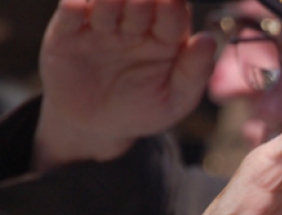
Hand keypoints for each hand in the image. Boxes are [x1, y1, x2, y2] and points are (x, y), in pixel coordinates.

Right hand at [34, 0, 215, 169]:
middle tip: (141, 2)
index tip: (171, 3)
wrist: (97, 128)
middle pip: (139, 2)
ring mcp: (101, 26)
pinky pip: (69, 14)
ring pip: (105, 3)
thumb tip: (207, 40)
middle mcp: (134, 25)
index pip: (173, 12)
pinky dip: (74, 7)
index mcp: (166, 37)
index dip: (172, 6)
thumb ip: (194, 73)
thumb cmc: (143, 109)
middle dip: (141, 1)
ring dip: (110, 1)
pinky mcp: (67, 33)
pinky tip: (79, 8)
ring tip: (112, 4)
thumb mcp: (175, 100)